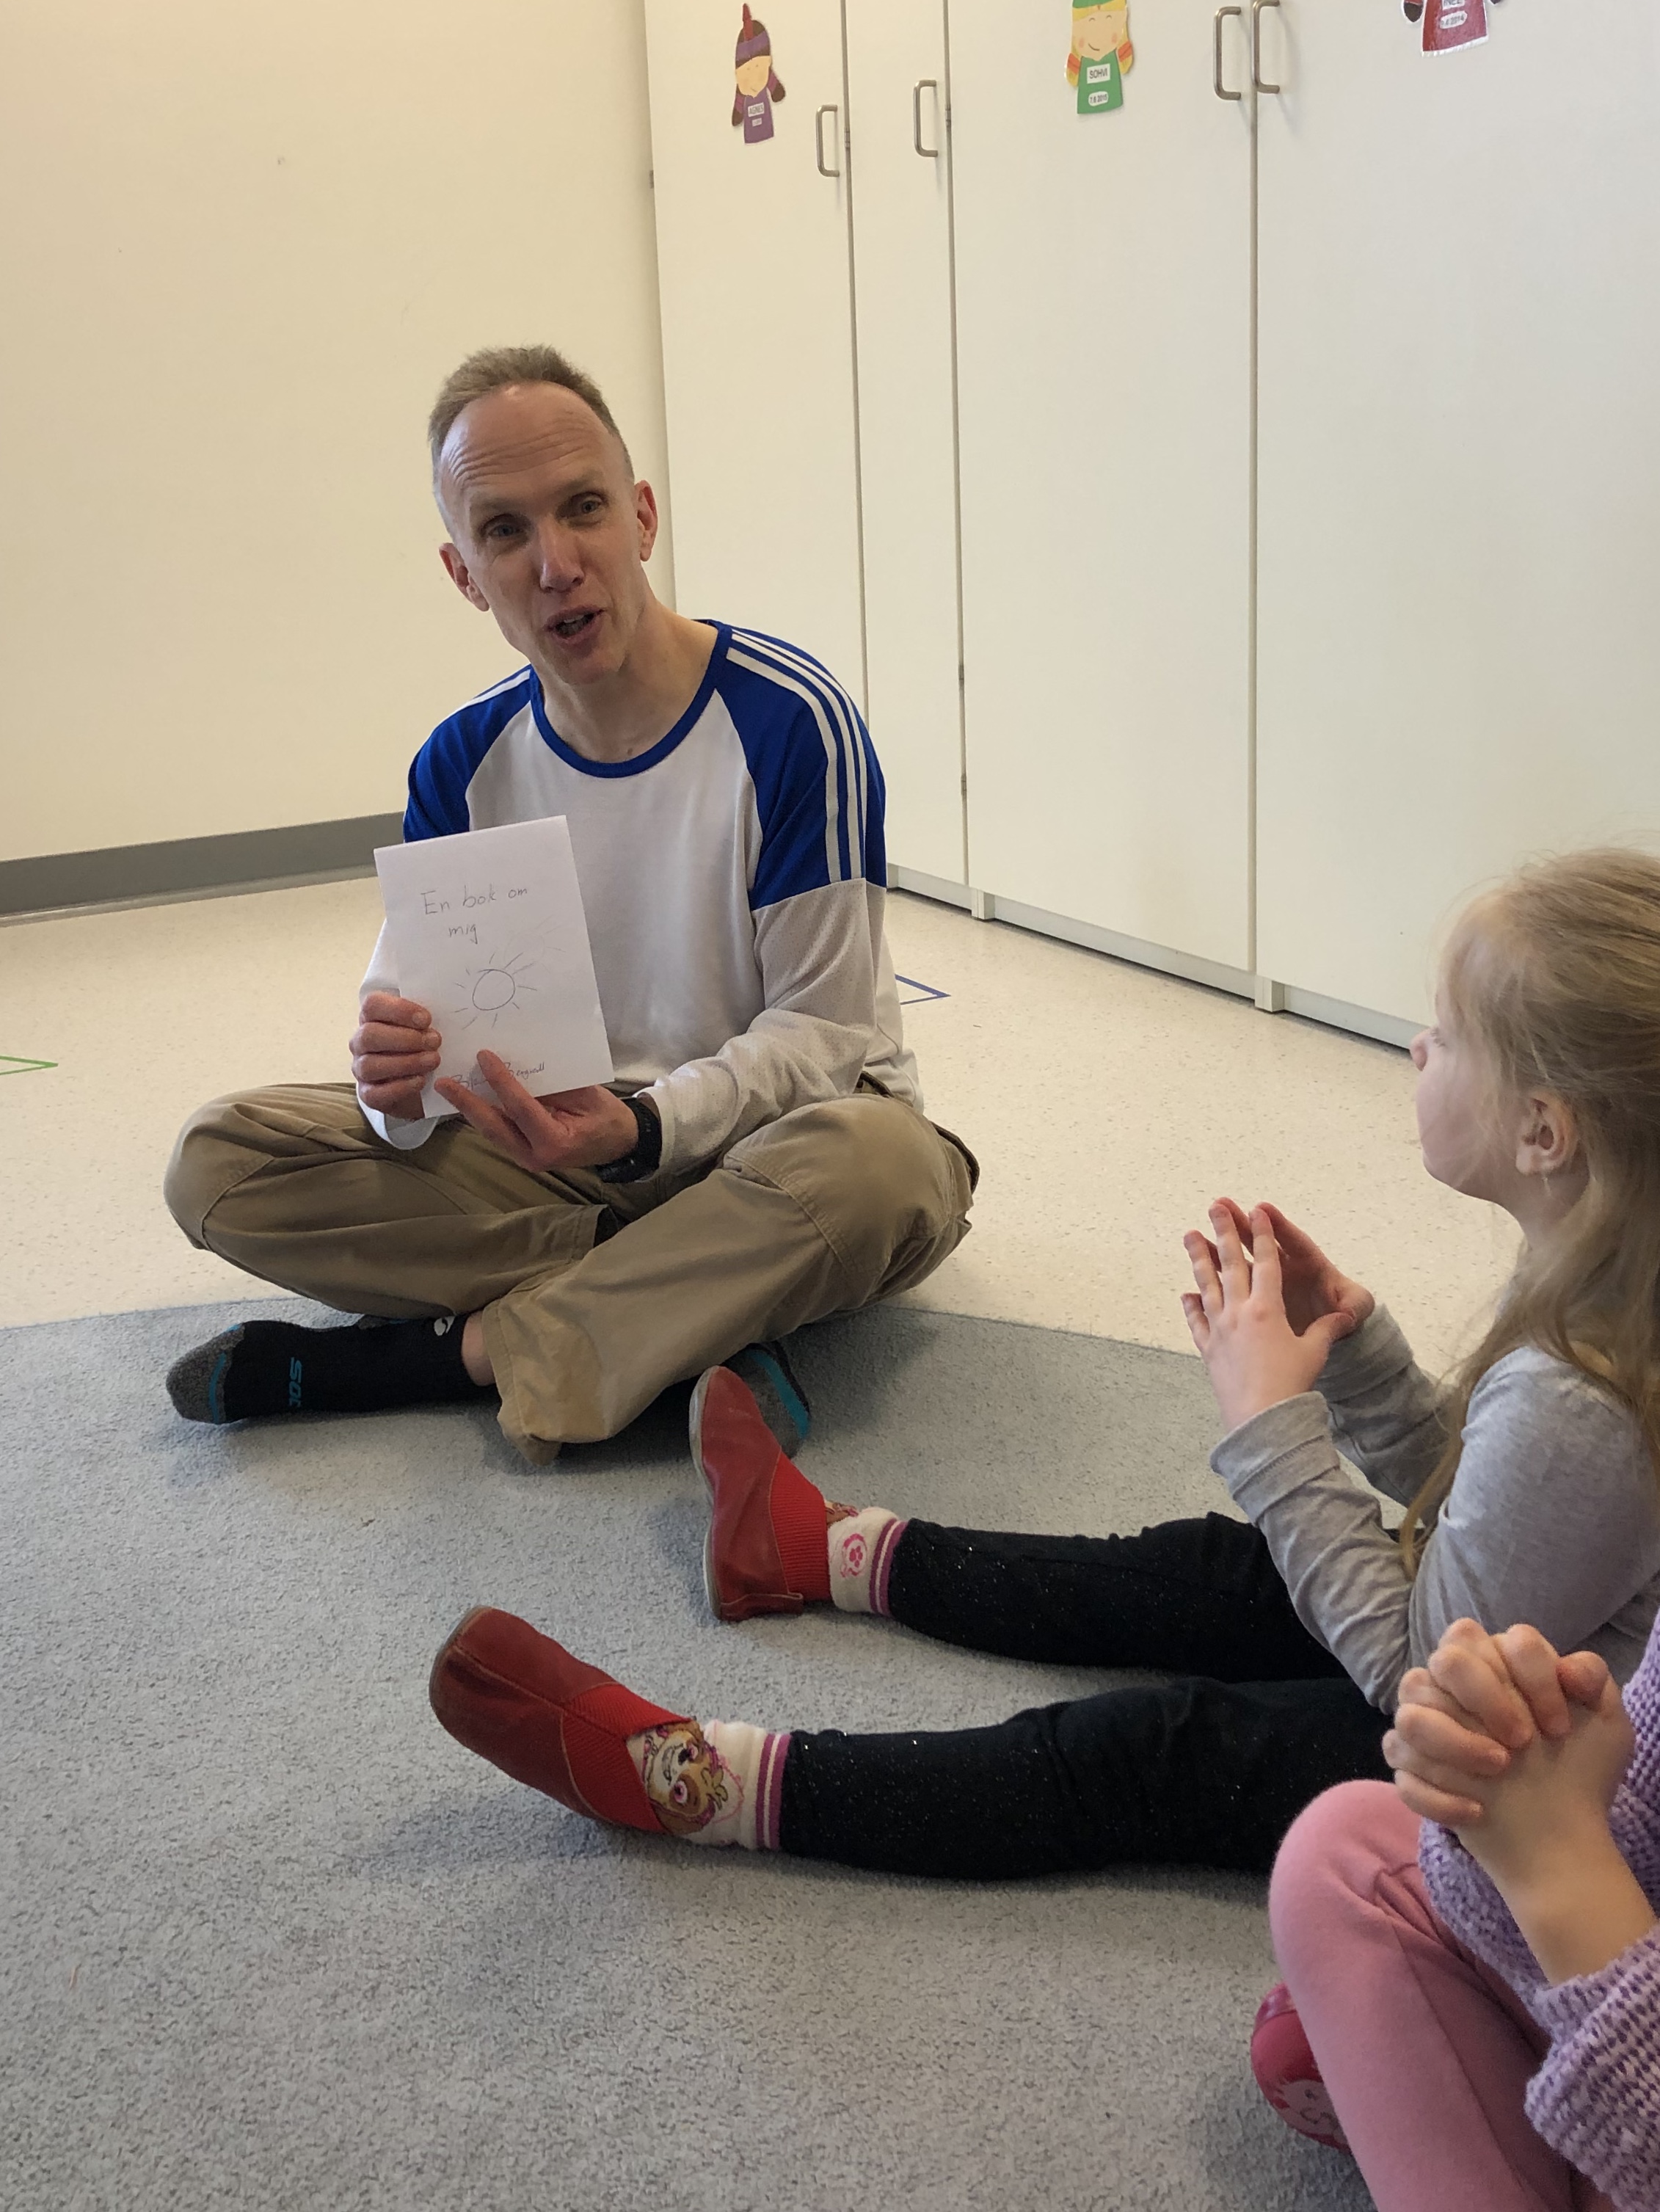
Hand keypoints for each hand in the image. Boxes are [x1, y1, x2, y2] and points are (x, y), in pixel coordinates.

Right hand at [351, 992, 440, 1120]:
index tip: (426, 1019)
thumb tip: (448, 1013)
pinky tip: (421, 1080)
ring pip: (371, 1065)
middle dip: (405, 1038)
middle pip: (369, 1035)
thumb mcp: (423, 1029)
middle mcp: (360, 1042)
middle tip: (434, 1042)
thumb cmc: (420, 1048)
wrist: (420, 1087)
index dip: (398, 1010)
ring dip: (406, 1062)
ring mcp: (360, 1069)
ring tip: (433, 1060)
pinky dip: (400, 1087)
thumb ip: (425, 1021)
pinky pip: (375, 1093)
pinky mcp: (367, 1093)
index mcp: (371, 1018)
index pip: (373, 1005)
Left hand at [435, 1051, 638, 1173]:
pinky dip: (484, 1114)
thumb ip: (552, 1086)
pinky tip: (469, 1098)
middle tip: (443, 1083)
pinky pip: (499, 1131)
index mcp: (554, 1142)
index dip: (501, 1081)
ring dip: (469, 1110)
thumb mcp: (586, 1096)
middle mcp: (535, 1156)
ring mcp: (527, 1158)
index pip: (520, 1107)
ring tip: (447, 1089)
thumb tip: (518, 1066)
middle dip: (466, 1104)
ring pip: (492, 1132)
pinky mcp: (524, 1153)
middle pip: (493, 1126)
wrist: (620, 1144)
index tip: (484, 1056)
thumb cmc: (608, 1118)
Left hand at [1181, 1201, 1359, 1430]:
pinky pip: (1197, 1322)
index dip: (1264, 1234)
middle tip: (1215, 1206)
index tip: (1258, 1211)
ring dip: (1199, 1258)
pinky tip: (1187, 1295)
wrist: (1260, 1419)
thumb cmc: (1291, 1385)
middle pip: (1231, 1263)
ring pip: (1207, 1285)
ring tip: (1190, 1234)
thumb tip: (1345, 1317)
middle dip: (1224, 1231)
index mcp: (1268, 1308)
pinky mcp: (1208, 1349)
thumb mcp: (1314, 1353)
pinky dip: (1192, 1307)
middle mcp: (1239, 1312)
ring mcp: (1219, 1329)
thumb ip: (1326, 1330)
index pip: (1267, 1262)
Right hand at [1210, 1199, 1374, 1340]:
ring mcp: (1267, 1285)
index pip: (1293, 1241)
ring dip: (1218, 1249)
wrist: (1333, 1333)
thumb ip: (1356, 1305)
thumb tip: (1351, 1311)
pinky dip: (1215, 1285)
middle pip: (1259, 1243)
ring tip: (1194, 1235)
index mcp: (1310, 1265)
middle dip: (1240, 1224)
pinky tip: (1193, 1281)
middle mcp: (1285, 1270)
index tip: (1261, 1209)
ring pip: (1240, 1264)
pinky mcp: (1256, 1300)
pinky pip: (1232, 1290)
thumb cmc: (1345, 1313)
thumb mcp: (1358, 1307)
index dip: (1278, 1226)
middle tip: (1218, 1205)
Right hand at [1387, 1620, 1632, 1878]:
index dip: (1533, 1678)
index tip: (1559, 1728)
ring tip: (1497, 1772)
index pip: (1500, 1640)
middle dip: (1485, 1699)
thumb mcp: (1606, 1723)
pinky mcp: (1411, 1770)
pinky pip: (1402, 1773)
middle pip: (1445, 1661)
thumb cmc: (1579, 1767)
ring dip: (1454, 1745)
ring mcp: (1425, 1726)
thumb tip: (1568, 1669)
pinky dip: (1437, 1796)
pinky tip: (1477, 1812)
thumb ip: (1593, 1679)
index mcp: (1497, 1663)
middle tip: (1521, 1742)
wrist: (1561, 1834)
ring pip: (1410, 1717)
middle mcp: (1452, 1686)